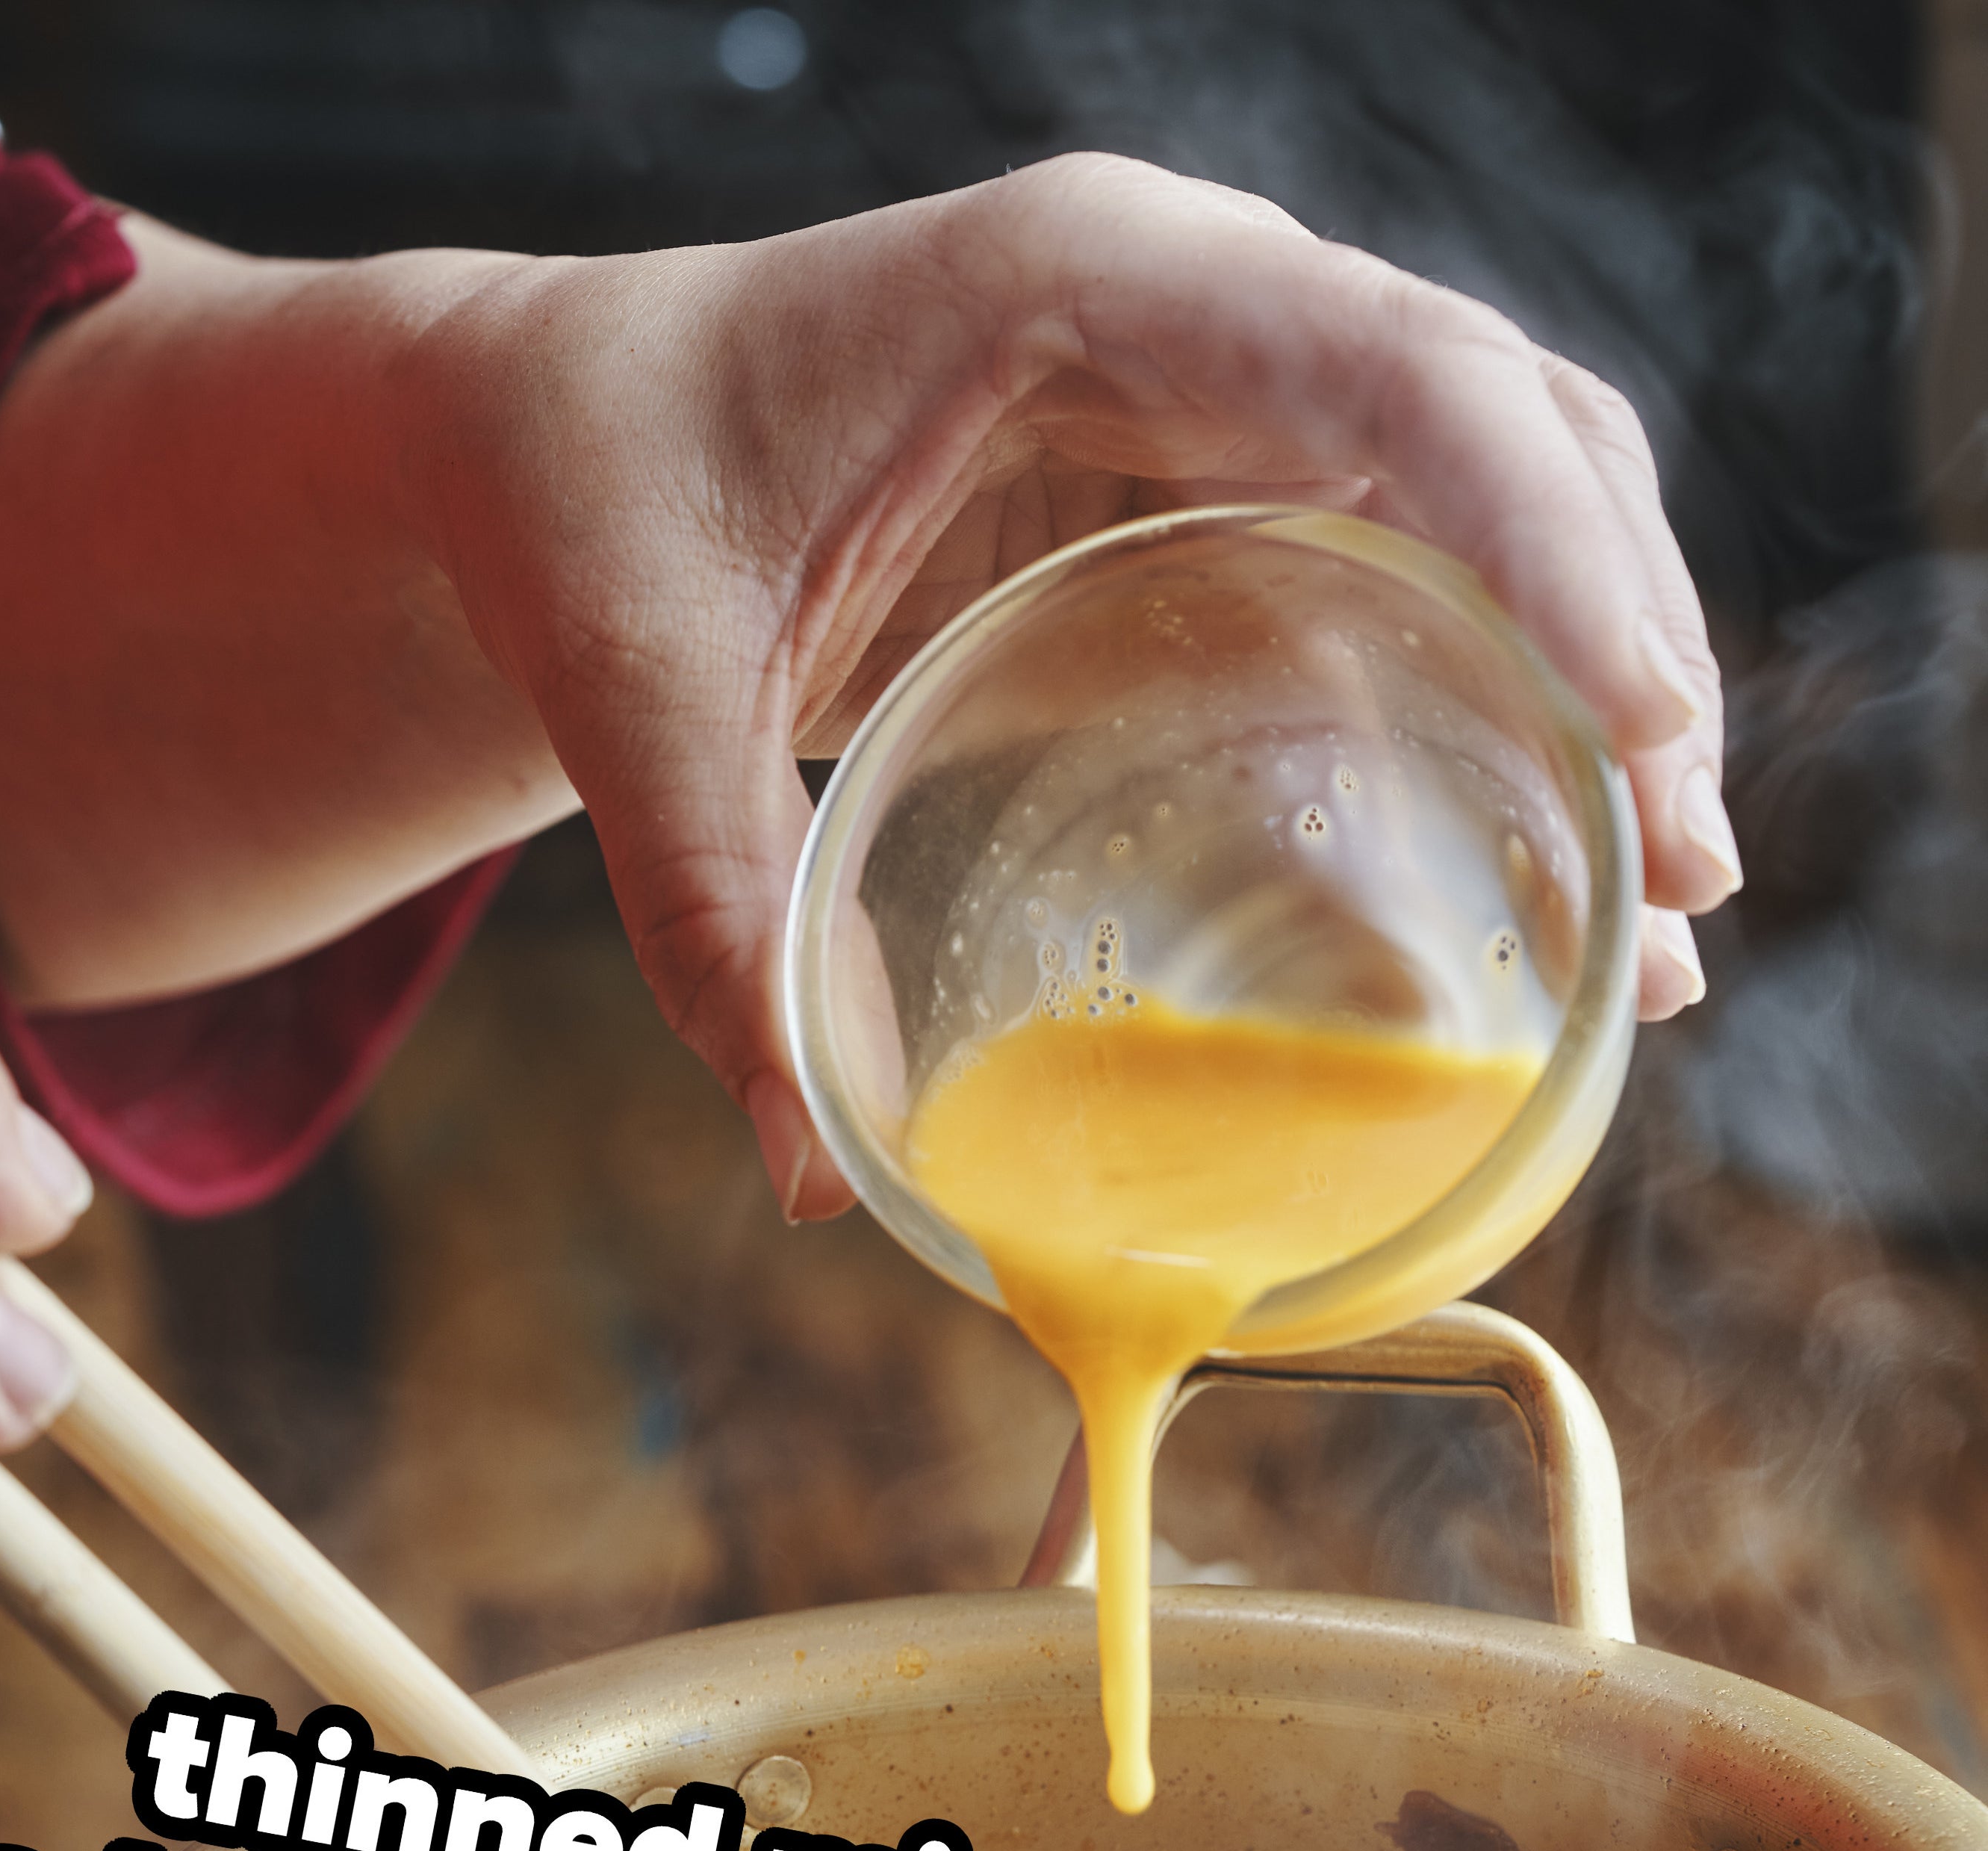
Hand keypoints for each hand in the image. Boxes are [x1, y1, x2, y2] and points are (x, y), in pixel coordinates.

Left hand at [402, 154, 1731, 1214]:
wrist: (556, 434)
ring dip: (1585, 693)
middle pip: (1502, 441)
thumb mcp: (636, 697)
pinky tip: (1518, 876)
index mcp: (1082, 283)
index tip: (1644, 734)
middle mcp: (1189, 316)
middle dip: (1620, 648)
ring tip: (1657, 915)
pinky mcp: (1196, 502)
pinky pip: (1389, 587)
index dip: (1553, 547)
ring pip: (1484, 511)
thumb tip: (809, 1175)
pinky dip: (1479, 719)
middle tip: (1686, 882)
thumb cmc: (594, 504)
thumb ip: (712, 918)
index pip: (1396, 377)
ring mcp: (1212, 402)